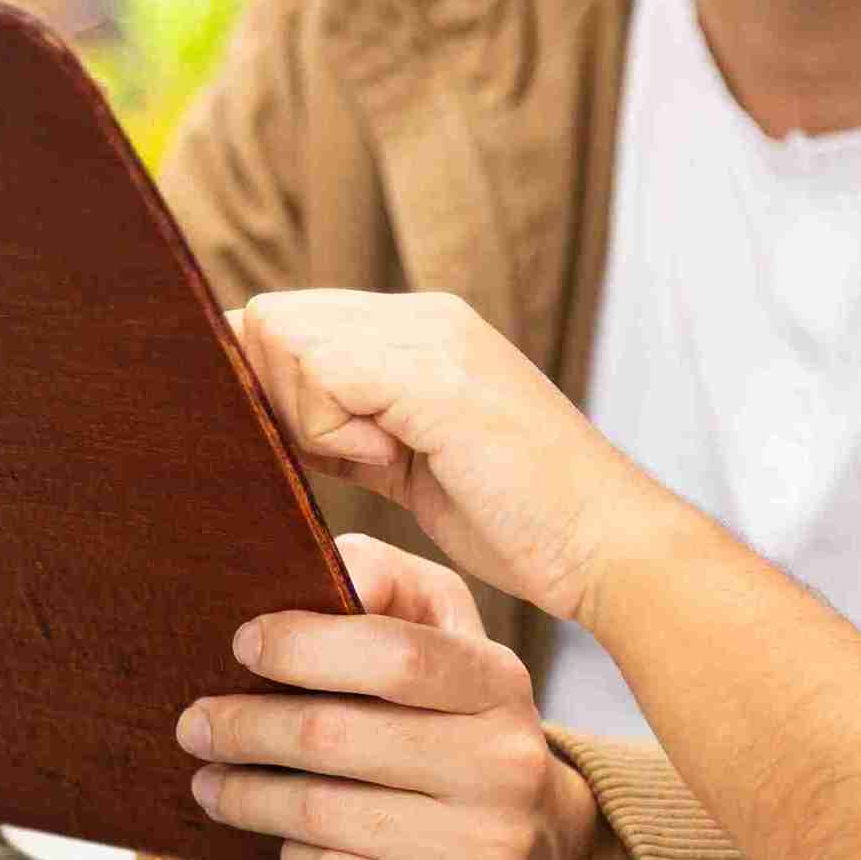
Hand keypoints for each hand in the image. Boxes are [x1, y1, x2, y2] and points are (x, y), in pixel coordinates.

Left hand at [179, 534, 635, 859]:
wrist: (551, 856)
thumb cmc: (469, 728)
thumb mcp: (455, 641)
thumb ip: (393, 585)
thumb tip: (331, 568)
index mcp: (498, 683)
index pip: (396, 654)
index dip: (304, 645)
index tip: (242, 643)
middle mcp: (502, 766)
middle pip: (337, 738)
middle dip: (246, 728)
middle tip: (195, 724)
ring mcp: (485, 851)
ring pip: (323, 815)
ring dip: (246, 795)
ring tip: (211, 781)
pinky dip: (292, 854)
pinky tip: (282, 836)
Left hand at [230, 291, 672, 625]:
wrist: (605, 544)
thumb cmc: (514, 522)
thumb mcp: (405, 462)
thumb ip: (340, 426)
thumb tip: (255, 411)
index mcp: (418, 328)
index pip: (288, 319)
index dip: (269, 385)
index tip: (307, 451)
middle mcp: (422, 315)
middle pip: (273, 319)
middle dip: (277, 399)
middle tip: (343, 458)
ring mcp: (431, 334)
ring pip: (284, 337)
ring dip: (306, 416)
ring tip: (379, 458)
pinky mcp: (434, 371)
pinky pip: (321, 372)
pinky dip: (330, 430)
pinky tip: (390, 459)